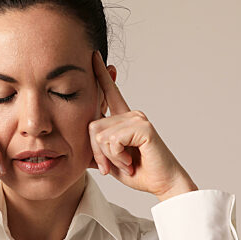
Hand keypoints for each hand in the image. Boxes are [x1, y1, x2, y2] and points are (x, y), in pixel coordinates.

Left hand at [88, 50, 197, 201]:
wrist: (163, 184)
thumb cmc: (139, 173)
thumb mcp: (110, 160)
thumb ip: (96, 149)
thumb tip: (77, 148)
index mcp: (123, 119)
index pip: (109, 93)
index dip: (100, 75)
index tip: (94, 55)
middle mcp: (130, 114)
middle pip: (92, 125)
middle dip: (96, 151)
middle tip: (111, 166)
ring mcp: (137, 118)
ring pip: (100, 135)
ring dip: (108, 156)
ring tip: (125, 163)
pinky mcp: (143, 127)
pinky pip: (113, 140)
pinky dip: (117, 156)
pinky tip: (130, 161)